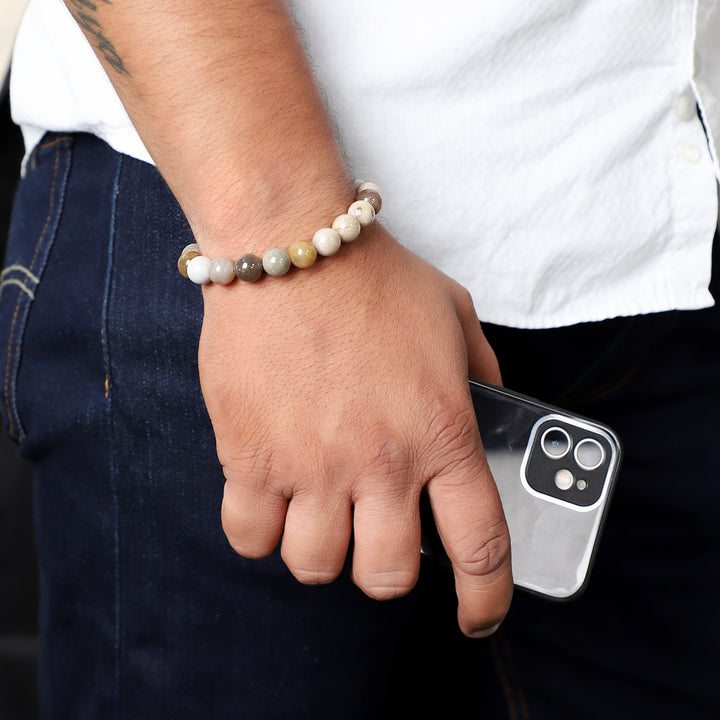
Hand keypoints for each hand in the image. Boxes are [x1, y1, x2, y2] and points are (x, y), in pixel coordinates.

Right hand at [199, 225, 512, 635]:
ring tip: (321, 511)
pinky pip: (250, 536)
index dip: (485, 597)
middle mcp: (381, 462)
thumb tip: (496, 410)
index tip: (478, 615)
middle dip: (387, 571)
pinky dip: (262, 531)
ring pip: (316, 566)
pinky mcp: (250, 456)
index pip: (480, 544)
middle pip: (388, 576)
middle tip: (379, 538)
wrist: (290, 243)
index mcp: (442, 431)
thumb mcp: (453, 314)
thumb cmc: (373, 276)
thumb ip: (483, 371)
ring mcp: (312, 465)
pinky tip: (272, 499)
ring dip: (323, 549)